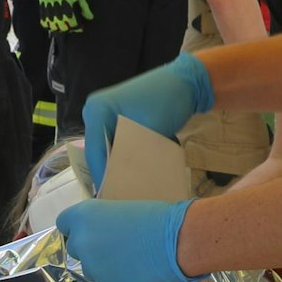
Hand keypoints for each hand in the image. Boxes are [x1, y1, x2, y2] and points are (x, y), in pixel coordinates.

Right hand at [35, 0, 91, 35]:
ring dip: (59, 28)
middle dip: (69, 28)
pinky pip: (44, 23)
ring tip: (63, 26)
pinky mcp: (43, 10)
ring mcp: (50, 13)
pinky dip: (48, 25)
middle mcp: (59, 13)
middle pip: (64, 28)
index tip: (80, 27)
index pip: (74, 25)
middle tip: (72, 26)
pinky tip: (53, 24)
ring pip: (54, 27)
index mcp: (68, 10)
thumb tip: (90, 17)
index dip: (78, 27)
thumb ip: (84, 7)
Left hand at [57, 196, 190, 281]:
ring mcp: (93, 268)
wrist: (178, 241)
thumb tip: (103, 234)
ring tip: (131, 262)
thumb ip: (104, 223)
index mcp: (84, 216)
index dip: (78, 228)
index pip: (64, 223)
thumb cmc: (157, 218)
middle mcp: (82, 242)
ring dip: (104, 268)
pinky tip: (137, 275)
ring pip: (91, 271)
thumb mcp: (122, 210)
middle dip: (91, 249)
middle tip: (114, 248)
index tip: (90, 231)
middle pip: (76, 249)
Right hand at [81, 53, 212, 187]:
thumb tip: (126, 183)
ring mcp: (106, 114)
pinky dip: (122, 157)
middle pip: (97, 150)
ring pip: (106, 148)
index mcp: (97, 110)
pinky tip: (131, 173)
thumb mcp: (150, 131)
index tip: (108, 198)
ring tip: (123, 190)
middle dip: (107, 173)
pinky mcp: (117, 119)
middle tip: (115, 198)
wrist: (186, 82)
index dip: (101, 176)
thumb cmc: (167, 101)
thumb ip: (133, 156)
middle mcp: (95, 111)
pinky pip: (115, 142)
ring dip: (115, 166)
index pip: (94, 150)